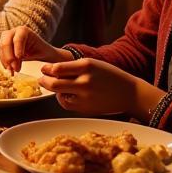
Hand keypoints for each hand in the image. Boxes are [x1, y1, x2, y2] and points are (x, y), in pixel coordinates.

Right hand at [0, 26, 69, 73]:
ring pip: (1, 49)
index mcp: (23, 31)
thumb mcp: (41, 52)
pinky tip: (9, 70)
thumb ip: (33, 55)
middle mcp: (13, 32)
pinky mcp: (4, 46)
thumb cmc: (42, 51)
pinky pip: (1, 54)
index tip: (19, 58)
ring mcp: (6, 38)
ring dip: (6, 61)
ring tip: (12, 72)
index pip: (17, 39)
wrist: (40, 51)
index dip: (17, 49)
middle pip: (6, 43)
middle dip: (9, 57)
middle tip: (15, 69)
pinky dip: (4, 63)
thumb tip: (23, 61)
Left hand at [38, 57, 160, 118]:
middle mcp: (85, 81)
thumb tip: (50, 69)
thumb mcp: (93, 63)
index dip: (47, 69)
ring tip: (54, 86)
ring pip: (58, 95)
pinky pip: (67, 104)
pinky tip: (67, 95)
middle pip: (54, 83)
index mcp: (86, 65)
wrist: (130, 93)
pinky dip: (63, 99)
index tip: (44, 68)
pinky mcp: (86, 108)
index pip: (57, 68)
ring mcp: (85, 97)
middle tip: (41, 79)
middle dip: (44, 81)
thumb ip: (72, 66)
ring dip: (53, 91)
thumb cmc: (109, 76)